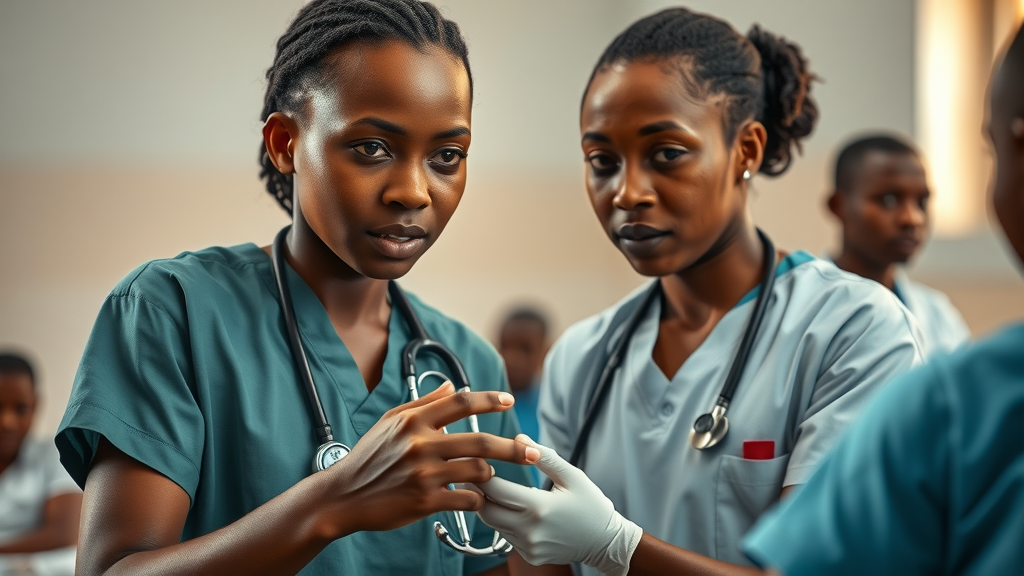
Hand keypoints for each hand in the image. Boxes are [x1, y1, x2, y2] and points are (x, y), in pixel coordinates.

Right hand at [325, 382, 538, 533]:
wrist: (342, 495)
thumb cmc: (368, 457)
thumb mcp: (390, 421)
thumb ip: (424, 403)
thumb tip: (453, 386)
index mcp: (414, 421)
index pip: (461, 403)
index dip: (490, 400)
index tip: (509, 401)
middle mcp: (420, 444)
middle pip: (480, 441)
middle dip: (513, 447)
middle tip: (533, 451)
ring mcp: (423, 474)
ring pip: (477, 471)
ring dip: (490, 475)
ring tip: (490, 476)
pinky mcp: (423, 501)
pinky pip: (465, 499)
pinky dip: (477, 499)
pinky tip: (476, 499)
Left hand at [475, 435, 641, 575]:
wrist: (605, 542)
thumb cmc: (591, 506)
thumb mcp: (572, 476)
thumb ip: (544, 456)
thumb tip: (519, 438)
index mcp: (539, 507)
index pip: (495, 490)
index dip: (479, 475)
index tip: (473, 461)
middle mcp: (530, 530)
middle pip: (485, 510)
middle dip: (476, 492)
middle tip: (471, 475)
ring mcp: (528, 546)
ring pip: (494, 524)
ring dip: (489, 505)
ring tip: (488, 487)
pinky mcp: (529, 555)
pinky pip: (506, 535)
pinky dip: (504, 520)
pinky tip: (511, 508)